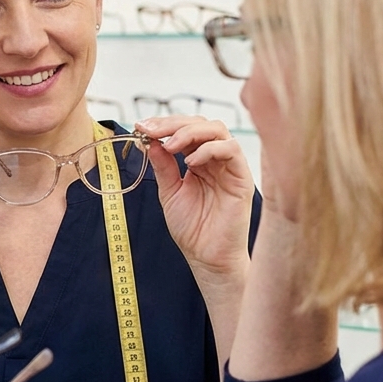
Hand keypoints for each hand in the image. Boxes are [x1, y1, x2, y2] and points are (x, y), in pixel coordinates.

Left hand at [135, 115, 254, 277]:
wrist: (207, 257)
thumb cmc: (192, 229)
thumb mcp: (169, 192)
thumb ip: (163, 166)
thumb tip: (151, 141)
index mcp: (198, 160)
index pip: (185, 130)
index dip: (164, 124)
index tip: (140, 126)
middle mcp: (215, 159)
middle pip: (200, 124)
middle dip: (173, 124)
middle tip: (150, 130)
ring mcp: (230, 166)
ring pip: (217, 130)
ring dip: (189, 132)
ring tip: (169, 145)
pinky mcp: (242, 177)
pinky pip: (231, 150)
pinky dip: (209, 149)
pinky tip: (191, 161)